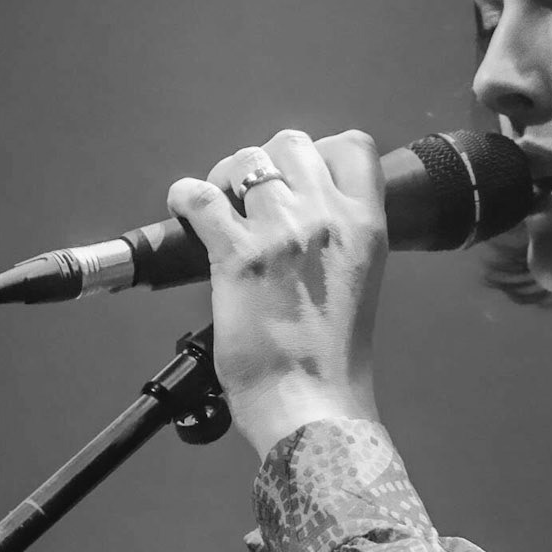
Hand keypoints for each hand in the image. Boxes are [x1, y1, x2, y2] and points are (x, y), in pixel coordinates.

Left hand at [167, 129, 387, 460]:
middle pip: (290, 143)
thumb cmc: (333, 361)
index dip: (319, 154)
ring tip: (220, 211)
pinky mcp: (237, 256)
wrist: (314, 408)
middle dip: (265, 164)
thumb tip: (300, 217)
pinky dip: (185, 197)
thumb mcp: (358, 283)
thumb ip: (337, 240)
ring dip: (225, 179)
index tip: (298, 181)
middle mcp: (327, 219)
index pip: (352, 146)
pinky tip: (187, 212)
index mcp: (366, 226)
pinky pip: (200, 195)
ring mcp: (281, 233)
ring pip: (244, 161)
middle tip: (250, 200)